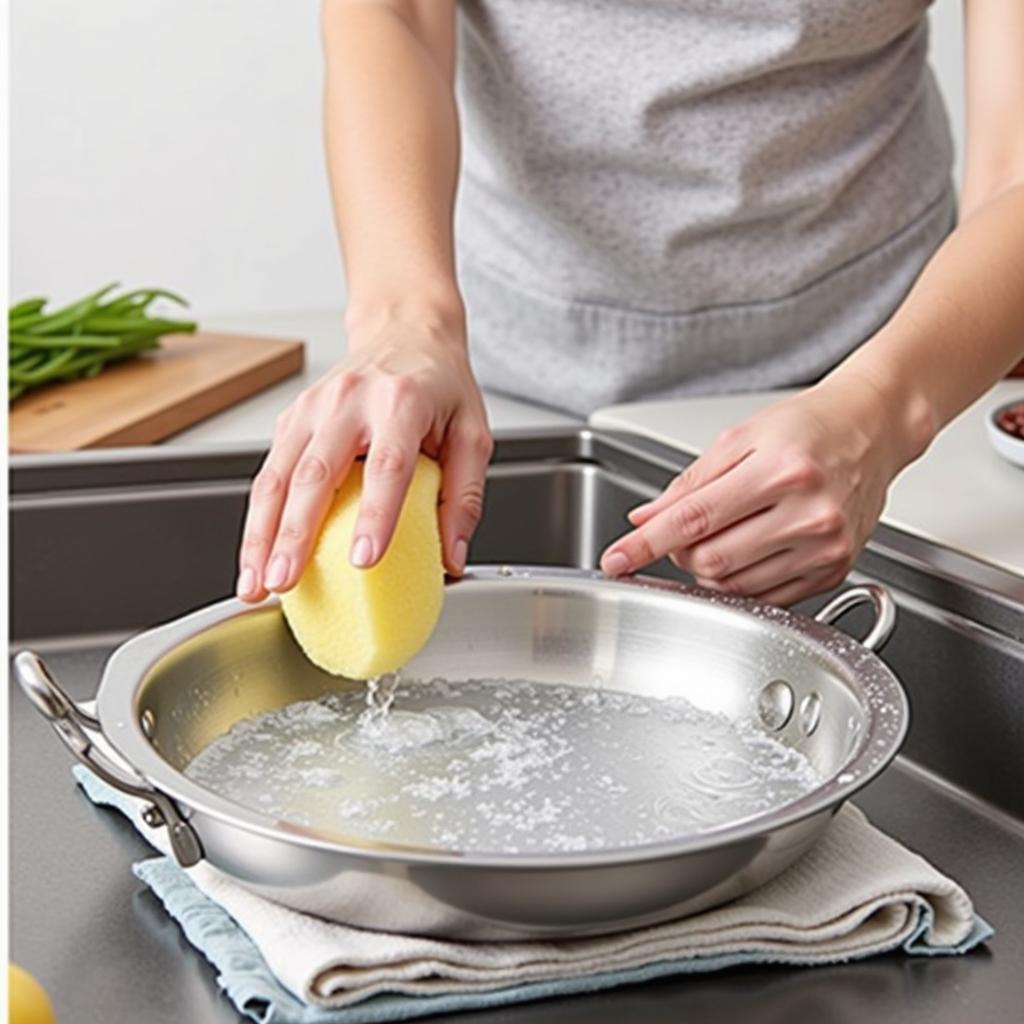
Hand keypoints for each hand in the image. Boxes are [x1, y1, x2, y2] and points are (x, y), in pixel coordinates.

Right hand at [236, 314, 491, 601]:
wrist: (406, 329)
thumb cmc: (440, 384)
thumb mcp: (472, 433)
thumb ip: (465, 498)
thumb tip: (452, 558)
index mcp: (402, 402)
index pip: (387, 466)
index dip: (374, 516)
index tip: (364, 560)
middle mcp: (349, 401)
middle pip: (314, 474)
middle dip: (294, 535)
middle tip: (286, 582)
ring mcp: (312, 408)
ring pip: (277, 477)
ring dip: (260, 535)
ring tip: (257, 583)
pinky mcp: (291, 419)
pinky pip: (269, 474)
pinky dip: (258, 520)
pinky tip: (256, 556)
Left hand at [599, 378, 918, 605]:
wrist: (872, 430)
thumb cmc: (808, 427)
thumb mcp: (739, 438)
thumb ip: (688, 483)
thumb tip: (644, 519)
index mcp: (780, 470)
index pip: (692, 520)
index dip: (645, 544)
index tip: (616, 560)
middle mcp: (809, 512)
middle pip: (710, 562)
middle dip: (680, 554)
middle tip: (684, 532)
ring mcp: (826, 546)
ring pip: (735, 587)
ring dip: (709, 571)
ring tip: (724, 534)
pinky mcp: (835, 569)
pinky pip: (767, 596)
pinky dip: (740, 583)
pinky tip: (747, 551)